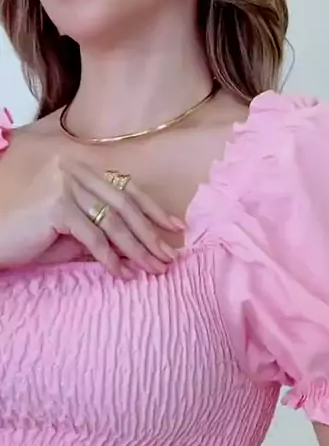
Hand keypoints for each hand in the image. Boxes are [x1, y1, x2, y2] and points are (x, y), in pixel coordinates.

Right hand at [0, 155, 183, 274]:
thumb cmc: (34, 238)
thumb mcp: (77, 236)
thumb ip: (107, 235)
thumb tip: (143, 249)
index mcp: (82, 169)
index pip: (126, 188)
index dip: (154, 209)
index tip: (177, 228)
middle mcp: (74, 170)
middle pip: (124, 204)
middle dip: (151, 234)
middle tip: (170, 257)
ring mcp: (64, 185)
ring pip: (113, 221)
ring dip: (137, 249)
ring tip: (154, 269)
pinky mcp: (56, 207)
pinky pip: (93, 237)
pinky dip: (110, 259)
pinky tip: (123, 275)